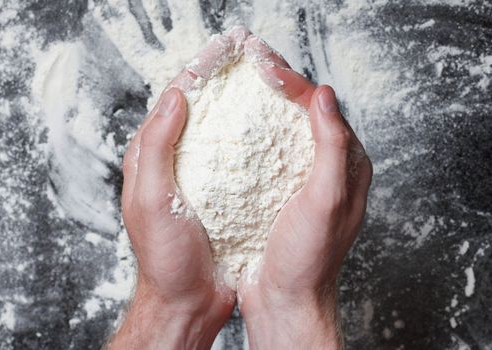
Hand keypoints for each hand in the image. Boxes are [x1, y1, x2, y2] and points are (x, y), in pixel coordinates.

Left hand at [108, 27, 249, 349]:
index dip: (197, 70)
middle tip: (251, 57)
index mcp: (150, 156)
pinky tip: (274, 128)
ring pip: (221, 127)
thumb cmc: (164, 257)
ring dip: (241, 102)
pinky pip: (238, 155)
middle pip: (198, 107)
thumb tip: (174, 97)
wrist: (187, 299)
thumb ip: (156, 148)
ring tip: (268, 82)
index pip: (173, 99)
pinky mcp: (222, 192)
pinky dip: (253, 136)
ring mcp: (201, 175)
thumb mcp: (150, 201)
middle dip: (222, 78)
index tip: (225, 49)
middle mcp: (175, 160)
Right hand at [238, 36, 372, 349]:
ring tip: (239, 92)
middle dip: (280, 90)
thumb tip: (326, 97)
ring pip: (284, 133)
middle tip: (252, 70)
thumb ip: (333, 148)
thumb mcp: (326, 201)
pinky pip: (268, 155)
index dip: (297, 85)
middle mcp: (328, 170)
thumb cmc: (308, 258)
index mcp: (348, 167)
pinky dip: (252, 138)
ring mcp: (302, 182)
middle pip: (305, 116)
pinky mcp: (279, 194)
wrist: (285, 300)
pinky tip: (232, 132)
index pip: (325, 111)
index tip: (268, 71)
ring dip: (264, 110)